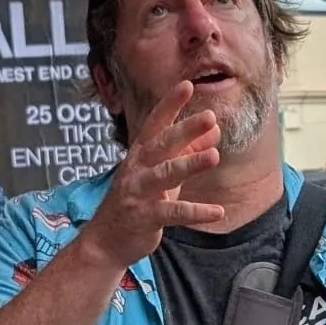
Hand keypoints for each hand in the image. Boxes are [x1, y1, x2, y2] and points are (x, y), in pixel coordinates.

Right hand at [79, 82, 222, 270]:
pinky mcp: (145, 217)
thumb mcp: (164, 173)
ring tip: (214, 156)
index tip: (186, 84)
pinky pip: (173, 213)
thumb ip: (188, 151)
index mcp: (141, 154)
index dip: (170, 104)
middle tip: (209, 116)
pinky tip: (218, 212)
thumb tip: (215, 130)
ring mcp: (139, 192)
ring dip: (190, 164)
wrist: (106, 240)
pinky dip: (196, 213)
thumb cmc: (139, 200)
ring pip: (166, 175)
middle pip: (162, 144)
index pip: (155, 124)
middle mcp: (137, 168)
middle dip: (184, 129)